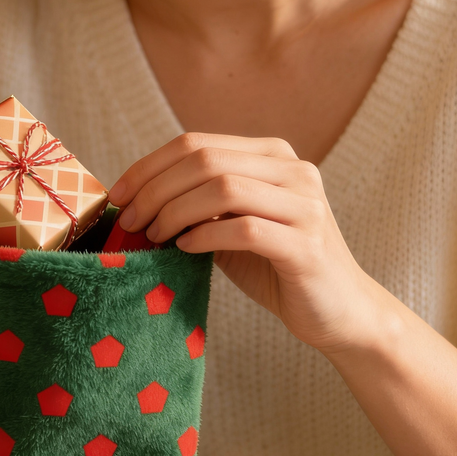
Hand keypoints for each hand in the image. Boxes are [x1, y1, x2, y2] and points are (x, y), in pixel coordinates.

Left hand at [108, 133, 378, 351]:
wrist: (338, 313)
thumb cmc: (276, 267)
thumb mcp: (233, 224)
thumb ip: (199, 203)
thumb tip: (136, 196)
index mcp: (273, 155)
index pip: (197, 142)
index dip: (149, 165)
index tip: (119, 194)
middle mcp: (294, 170)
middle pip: (205, 160)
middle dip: (156, 188)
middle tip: (131, 219)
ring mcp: (305, 205)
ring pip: (224, 187)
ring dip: (176, 211)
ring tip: (155, 236)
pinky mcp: (307, 246)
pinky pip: (244, 228)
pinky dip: (205, 235)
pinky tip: (186, 248)